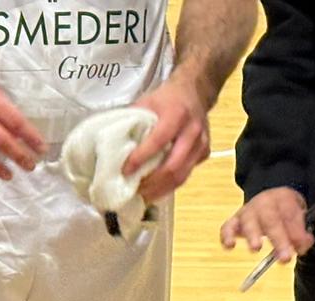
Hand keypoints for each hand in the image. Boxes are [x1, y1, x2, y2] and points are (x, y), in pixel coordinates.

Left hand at [126, 74, 210, 202]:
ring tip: (143, 196)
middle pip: (172, 166)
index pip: (158, 142)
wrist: (195, 90)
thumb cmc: (167, 98)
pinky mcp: (204, 153)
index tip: (125, 171)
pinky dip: (170, 185)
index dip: (140, 159)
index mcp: (176, 115)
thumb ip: (132, 122)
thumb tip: (110, 145)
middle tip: (133, 191)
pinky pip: (186, 174)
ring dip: (160, 190)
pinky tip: (155, 189)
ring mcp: (201, 144)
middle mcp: (192, 131)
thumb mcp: (147, 103)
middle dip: (151, 183)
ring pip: (181, 176)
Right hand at [220, 186, 312, 261]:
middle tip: (285, 258)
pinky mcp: (233, 221)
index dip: (296, 232)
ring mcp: (246, 211)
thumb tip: (302, 247)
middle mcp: (264, 202)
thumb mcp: (298, 218)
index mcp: (283, 198)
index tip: (300, 248)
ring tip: (256, 248)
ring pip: (249, 222)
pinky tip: (229, 246)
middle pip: (271, 220)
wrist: (268, 200)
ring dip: (252, 235)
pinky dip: (226, 236)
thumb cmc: (284, 213)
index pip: (290, 214)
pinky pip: (227, 227)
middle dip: (278, 239)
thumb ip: (301, 234)